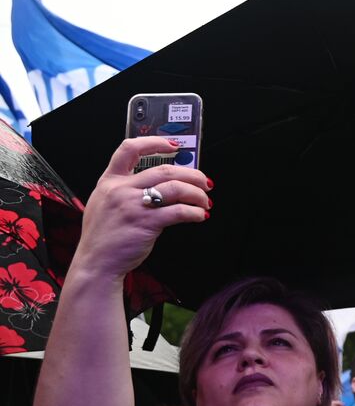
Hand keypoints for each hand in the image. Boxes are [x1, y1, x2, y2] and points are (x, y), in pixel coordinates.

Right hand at [70, 137, 210, 280]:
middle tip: (205, 182)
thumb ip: (125, 190)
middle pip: (165, 169)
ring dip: (197, 193)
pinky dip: (194, 212)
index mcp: (109, 181)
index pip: (129, 149)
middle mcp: (120, 189)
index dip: (154, 142)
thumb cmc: (104, 236)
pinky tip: (199, 215)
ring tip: (205, 201)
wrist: (96, 263)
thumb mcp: (104, 204)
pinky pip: (179, 211)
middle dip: (192, 174)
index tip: (174, 145)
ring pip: (175, 187)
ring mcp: (133, 205)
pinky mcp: (146, 223)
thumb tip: (159, 183)